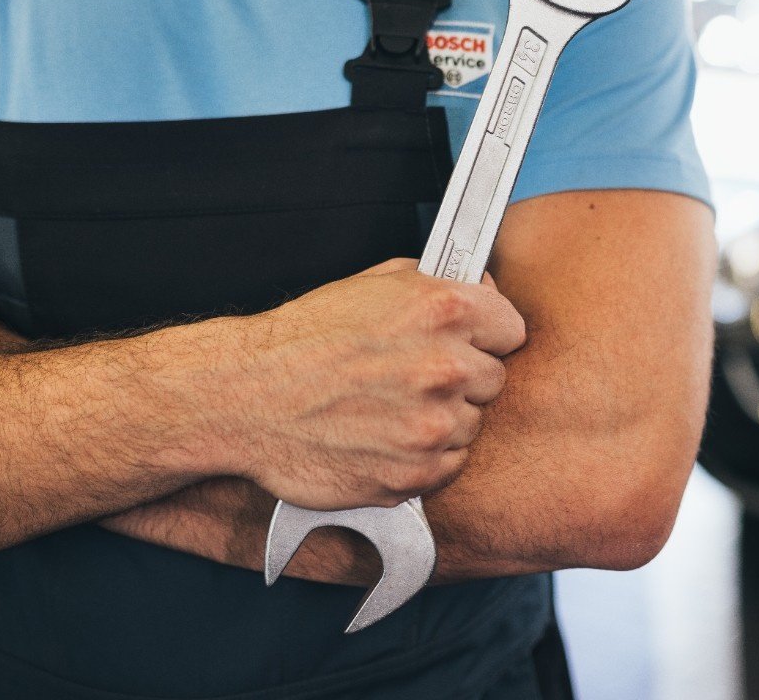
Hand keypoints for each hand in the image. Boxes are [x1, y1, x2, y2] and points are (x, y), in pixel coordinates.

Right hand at [205, 259, 524, 510]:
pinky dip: (424, 455)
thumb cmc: (306, 338)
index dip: (487, 336)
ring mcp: (431, 425)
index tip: (468, 343)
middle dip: (463, 378)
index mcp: (443, 311)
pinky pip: (449, 464)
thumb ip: (438, 286)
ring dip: (442, 419)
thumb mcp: (376, 284)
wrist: (246, 396)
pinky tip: (385, 436)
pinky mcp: (413, 473)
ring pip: (472, 424)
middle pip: (495, 379)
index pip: (512, 328)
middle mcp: (444, 367)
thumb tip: (483, 294)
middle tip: (414, 378)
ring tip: (390, 407)